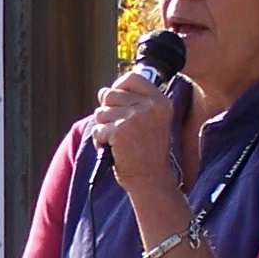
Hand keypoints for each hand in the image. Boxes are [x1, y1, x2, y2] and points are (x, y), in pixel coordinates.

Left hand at [92, 69, 174, 189]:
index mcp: (161, 101)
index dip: (118, 88)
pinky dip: (100, 141)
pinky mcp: (120, 131)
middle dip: (108, 112)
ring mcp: (135, 117)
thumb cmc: (147, 151)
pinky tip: (114, 150)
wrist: (151, 179)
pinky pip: (98, 129)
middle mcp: (150, 106)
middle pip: (110, 94)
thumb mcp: (151, 121)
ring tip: (119, 141)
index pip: (131, 78)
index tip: (118, 103)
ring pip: (101, 112)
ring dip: (104, 128)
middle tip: (120, 129)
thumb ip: (133, 103)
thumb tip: (103, 91)